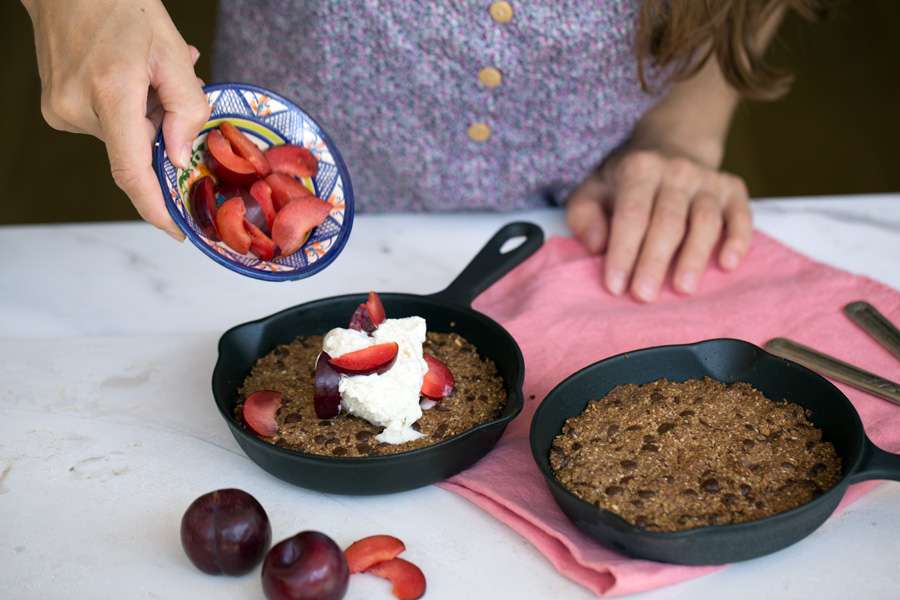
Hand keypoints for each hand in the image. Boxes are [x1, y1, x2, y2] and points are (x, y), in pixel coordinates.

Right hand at [23, 0, 208, 239]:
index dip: (156, 208)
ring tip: (152, 74)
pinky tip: (132, 77)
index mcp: (111, 94)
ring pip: (123, 137)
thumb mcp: (172, 53)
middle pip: (136, 150)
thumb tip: (181, 159)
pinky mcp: (56, 108)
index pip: (132, 172)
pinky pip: (105, 124)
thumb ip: (187, 108)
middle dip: (164, 132)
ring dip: (147, 116)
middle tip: (174, 89)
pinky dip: (127, 109)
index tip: (176, 229)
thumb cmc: (121, 7)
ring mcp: (61, 110)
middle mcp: (78, 110)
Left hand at [566, 150, 751, 301]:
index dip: (623, 252)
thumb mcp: (593, 190)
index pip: (632, 215)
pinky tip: (727, 265)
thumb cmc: (627, 184)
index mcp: (639, 168)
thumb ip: (585, 216)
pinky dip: (737, 240)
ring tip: (682, 289)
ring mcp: (708, 180)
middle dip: (654, 261)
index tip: (615, 286)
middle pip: (668, 221)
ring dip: (694, 257)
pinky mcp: (733, 190)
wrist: (672, 149)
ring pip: (705, 221)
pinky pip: (741, 216)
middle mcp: (677, 170)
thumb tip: (598, 245)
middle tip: (644, 296)